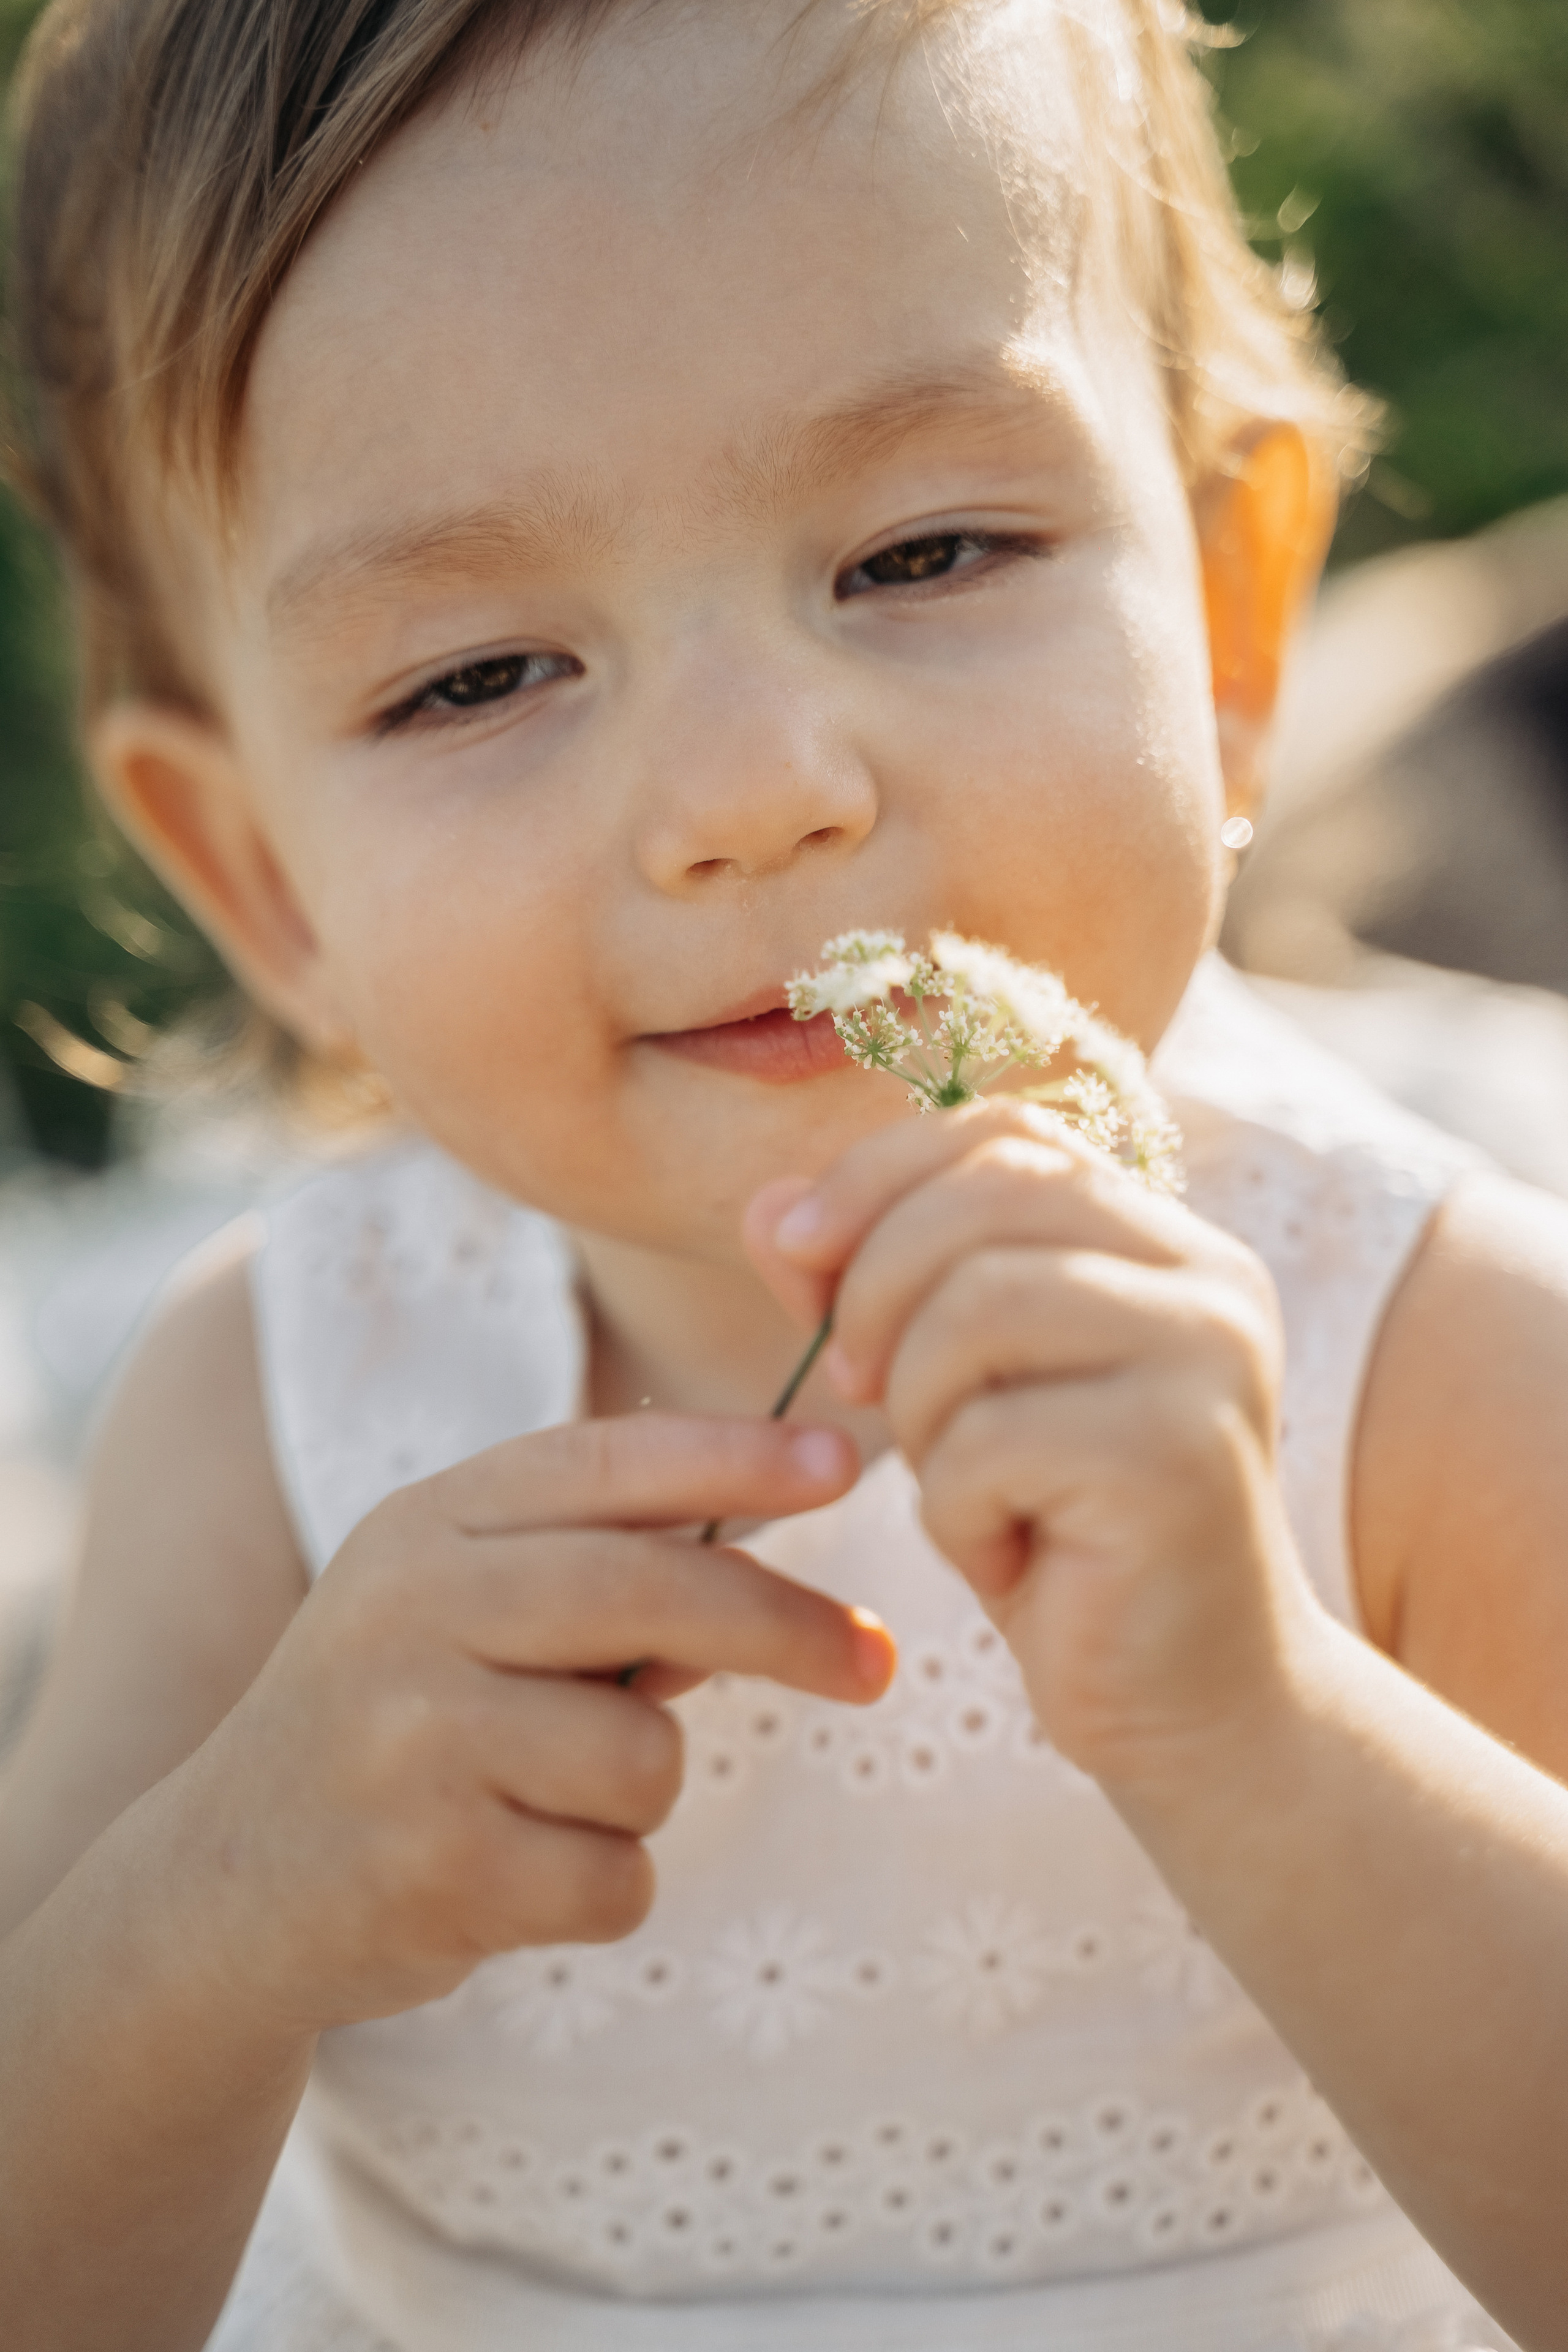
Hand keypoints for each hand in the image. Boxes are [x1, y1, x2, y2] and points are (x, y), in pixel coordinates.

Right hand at [175, 1414, 892, 2030]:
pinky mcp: (431, 1869)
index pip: (602, 1461)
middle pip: (651, 1591)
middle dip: (785, 1625)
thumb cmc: (395, 1724)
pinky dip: (599, 1890)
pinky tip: (511, 1878)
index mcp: (425, 1524)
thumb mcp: (458, 1611)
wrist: (225, 1885)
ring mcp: (413, 1741)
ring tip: (542, 1806)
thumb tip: (779, 1579)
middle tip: (876, 1660)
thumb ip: (595, 1578)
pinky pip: (615, 1877)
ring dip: (636, 1798)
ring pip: (646, 1759)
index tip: (844, 1463)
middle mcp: (410, 1611)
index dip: (734, 1453)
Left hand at [748, 1103, 1310, 1789]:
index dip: (878, 1175)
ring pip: (973, 1311)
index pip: (1005, 1134)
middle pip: (979, 1202)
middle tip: (864, 1394)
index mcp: (1167, 1242)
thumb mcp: (951, 1393)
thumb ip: (870, 1285)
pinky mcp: (1180, 1457)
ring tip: (960, 1484)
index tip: (801, 1257)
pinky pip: (989, 1441)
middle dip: (875, 1294)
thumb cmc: (1063, 1539)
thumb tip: (767, 1207)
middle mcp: (1209, 1279)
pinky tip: (1009, 1557)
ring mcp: (1208, 1361)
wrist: (1192, 1709)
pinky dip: (959, 1511)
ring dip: (919, 1412)